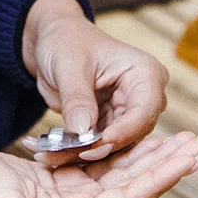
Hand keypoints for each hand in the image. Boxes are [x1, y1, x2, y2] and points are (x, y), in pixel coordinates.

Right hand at [0, 132, 197, 197]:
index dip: (163, 177)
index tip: (192, 158)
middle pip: (137, 185)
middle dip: (172, 164)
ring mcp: (74, 197)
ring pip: (126, 173)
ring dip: (156, 155)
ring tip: (188, 137)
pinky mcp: (64, 181)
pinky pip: (106, 164)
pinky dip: (128, 149)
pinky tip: (146, 136)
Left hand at [21, 0, 168, 162]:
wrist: (52, 42)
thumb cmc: (66, 42)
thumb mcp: (68, 66)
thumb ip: (77, 97)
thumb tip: (83, 130)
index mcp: (145, 73)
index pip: (144, 110)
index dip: (123, 132)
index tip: (96, 145)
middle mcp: (144, 96)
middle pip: (133, 133)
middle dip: (101, 147)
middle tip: (70, 154)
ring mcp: (128, 113)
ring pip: (115, 145)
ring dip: (84, 153)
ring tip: (52, 155)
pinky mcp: (111, 126)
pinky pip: (98, 146)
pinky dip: (76, 151)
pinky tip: (53, 154)